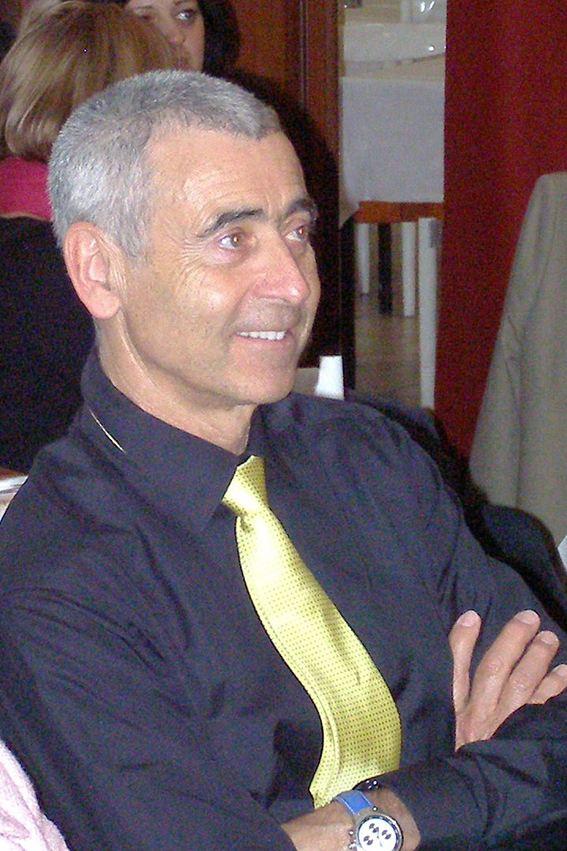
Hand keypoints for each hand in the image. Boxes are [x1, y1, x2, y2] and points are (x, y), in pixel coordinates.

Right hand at [450, 609, 566, 748]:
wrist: (475, 794)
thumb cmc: (464, 747)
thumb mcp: (449, 711)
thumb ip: (456, 664)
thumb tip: (469, 619)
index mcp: (460, 710)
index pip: (459, 668)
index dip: (464, 640)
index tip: (475, 616)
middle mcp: (483, 716)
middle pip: (498, 671)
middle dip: (514, 641)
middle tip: (530, 619)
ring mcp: (507, 728)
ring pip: (523, 687)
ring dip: (538, 661)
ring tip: (550, 640)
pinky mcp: (527, 740)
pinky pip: (543, 711)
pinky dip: (554, 691)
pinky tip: (563, 675)